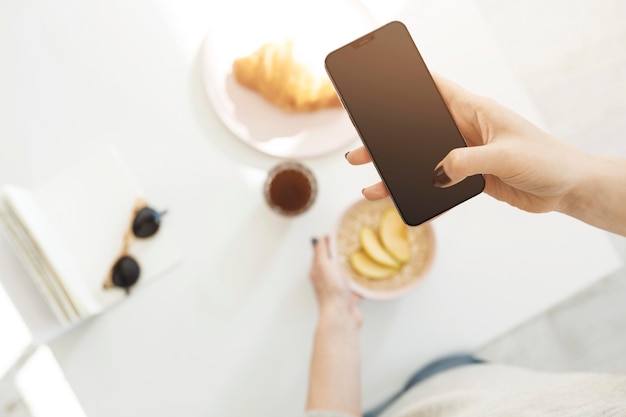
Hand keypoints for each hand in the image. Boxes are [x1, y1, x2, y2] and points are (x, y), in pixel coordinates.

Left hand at [310, 236, 361, 326]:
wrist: (341, 317)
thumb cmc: (332, 292)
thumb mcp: (324, 265)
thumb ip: (321, 252)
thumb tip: (321, 239)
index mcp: (318, 272)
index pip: (320, 253)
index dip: (327, 243)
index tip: (337, 235)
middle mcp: (326, 281)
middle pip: (333, 264)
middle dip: (341, 256)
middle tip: (350, 246)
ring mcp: (338, 291)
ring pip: (345, 277)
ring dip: (352, 270)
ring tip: (361, 261)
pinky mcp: (349, 299)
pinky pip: (356, 289)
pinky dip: (361, 285)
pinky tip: (368, 279)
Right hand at [345, 75, 590, 213]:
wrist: (566, 189)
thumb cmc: (545, 160)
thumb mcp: (504, 156)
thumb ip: (467, 162)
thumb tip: (434, 174)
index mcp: (475, 111)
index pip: (435, 89)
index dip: (408, 84)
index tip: (377, 85)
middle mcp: (465, 130)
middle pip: (417, 130)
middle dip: (387, 139)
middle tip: (360, 150)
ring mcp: (465, 155)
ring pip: (421, 160)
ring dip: (397, 171)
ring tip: (371, 183)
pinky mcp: (469, 178)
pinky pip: (436, 184)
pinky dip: (418, 192)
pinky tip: (402, 201)